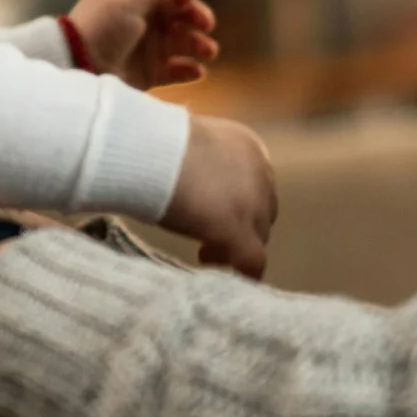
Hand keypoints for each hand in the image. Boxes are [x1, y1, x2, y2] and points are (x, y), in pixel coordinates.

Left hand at [67, 0, 219, 89]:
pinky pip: (175, 71)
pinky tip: (197, 71)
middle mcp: (140, 20)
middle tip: (207, 24)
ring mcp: (144, 48)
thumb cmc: (102, 27)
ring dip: (199, 44)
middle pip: (179, 13)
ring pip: (182, 42)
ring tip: (208, 51)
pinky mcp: (146, 74)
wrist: (79, 65)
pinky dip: (189, 70)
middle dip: (197, 16)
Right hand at [162, 115, 275, 278]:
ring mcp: (253, 205)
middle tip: (211, 234)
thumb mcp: (191, 146)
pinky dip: (244, 271)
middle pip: (262, 209)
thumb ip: (202, 162)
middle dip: (242, 223)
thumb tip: (189, 176)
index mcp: (248, 148)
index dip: (238, 200)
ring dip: (237, 245)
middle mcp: (260, 174)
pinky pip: (252, 260)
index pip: (256, 182)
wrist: (153, 152)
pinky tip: (222, 274)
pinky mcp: (238, 230)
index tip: (213, 209)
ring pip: (259, 235)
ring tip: (205, 252)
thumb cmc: (157, 143)